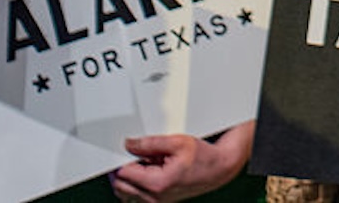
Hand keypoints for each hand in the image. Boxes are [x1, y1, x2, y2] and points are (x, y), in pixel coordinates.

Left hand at [109, 122, 251, 201]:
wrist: (219, 168)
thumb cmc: (204, 157)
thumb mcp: (178, 141)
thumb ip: (150, 143)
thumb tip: (129, 144)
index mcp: (157, 183)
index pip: (123, 174)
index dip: (121, 160)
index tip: (126, 151)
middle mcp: (154, 197)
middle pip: (120, 186)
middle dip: (123, 170)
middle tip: (135, 155)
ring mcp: (156, 202)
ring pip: (125, 194)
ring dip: (128, 180)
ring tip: (144, 165)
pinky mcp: (159, 202)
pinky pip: (135, 199)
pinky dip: (135, 187)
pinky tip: (147, 175)